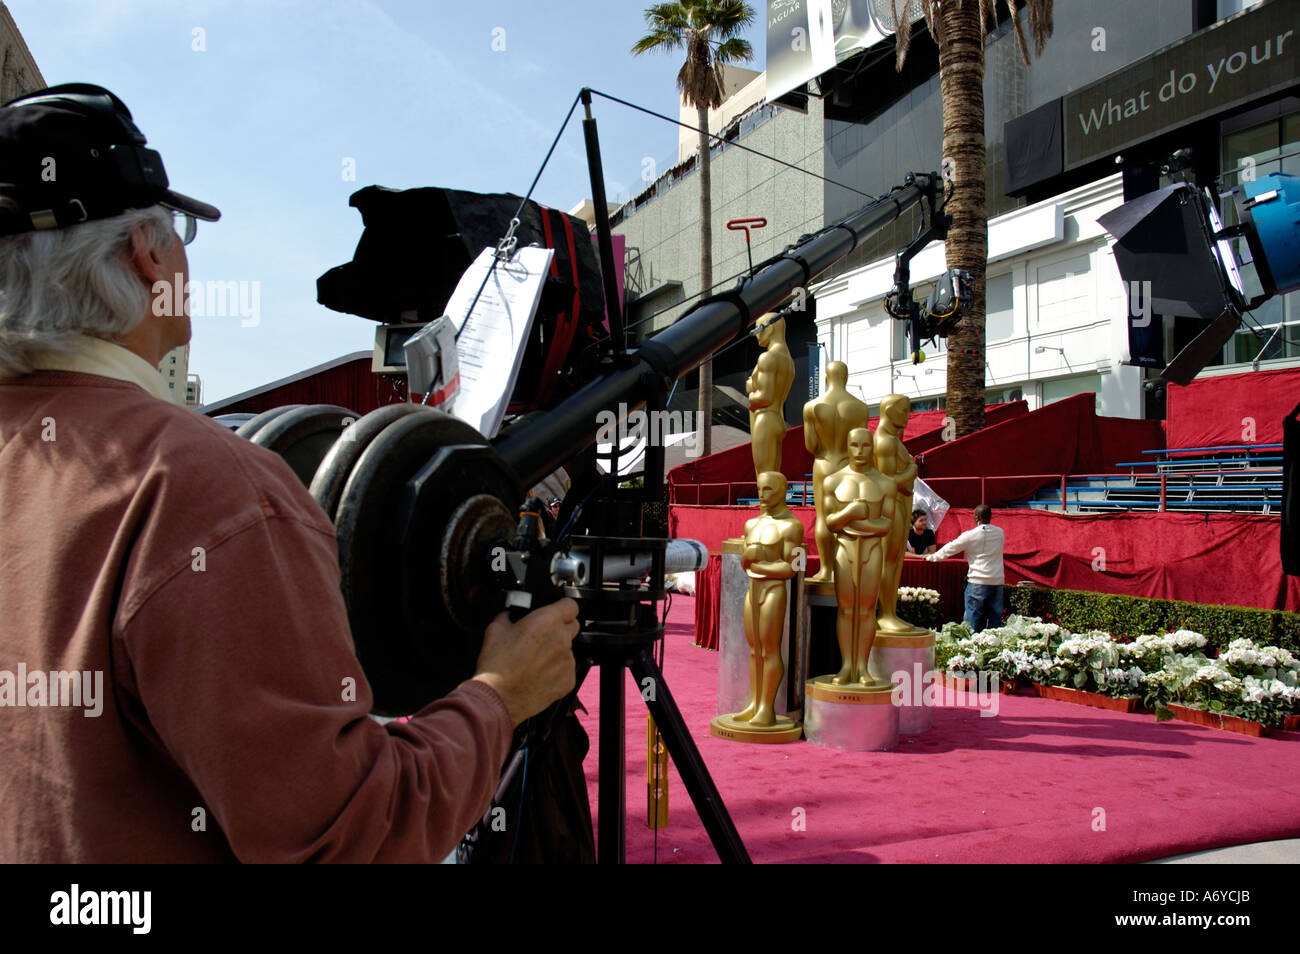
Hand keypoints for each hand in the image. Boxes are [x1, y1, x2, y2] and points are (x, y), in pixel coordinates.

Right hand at [472, 599, 580, 726]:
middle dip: (560, 628)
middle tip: (542, 636)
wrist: (498, 697)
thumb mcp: (495, 629)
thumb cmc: (497, 665)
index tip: (556, 612)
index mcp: (546, 621)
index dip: (562, 607)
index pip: (570, 605)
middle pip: (572, 626)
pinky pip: (567, 669)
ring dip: (557, 650)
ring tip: (535, 660)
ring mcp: (567, 661)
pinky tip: (539, 673)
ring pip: (569, 649)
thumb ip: (509, 615)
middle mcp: (561, 639)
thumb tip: (512, 613)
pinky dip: (557, 670)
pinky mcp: (568, 680)